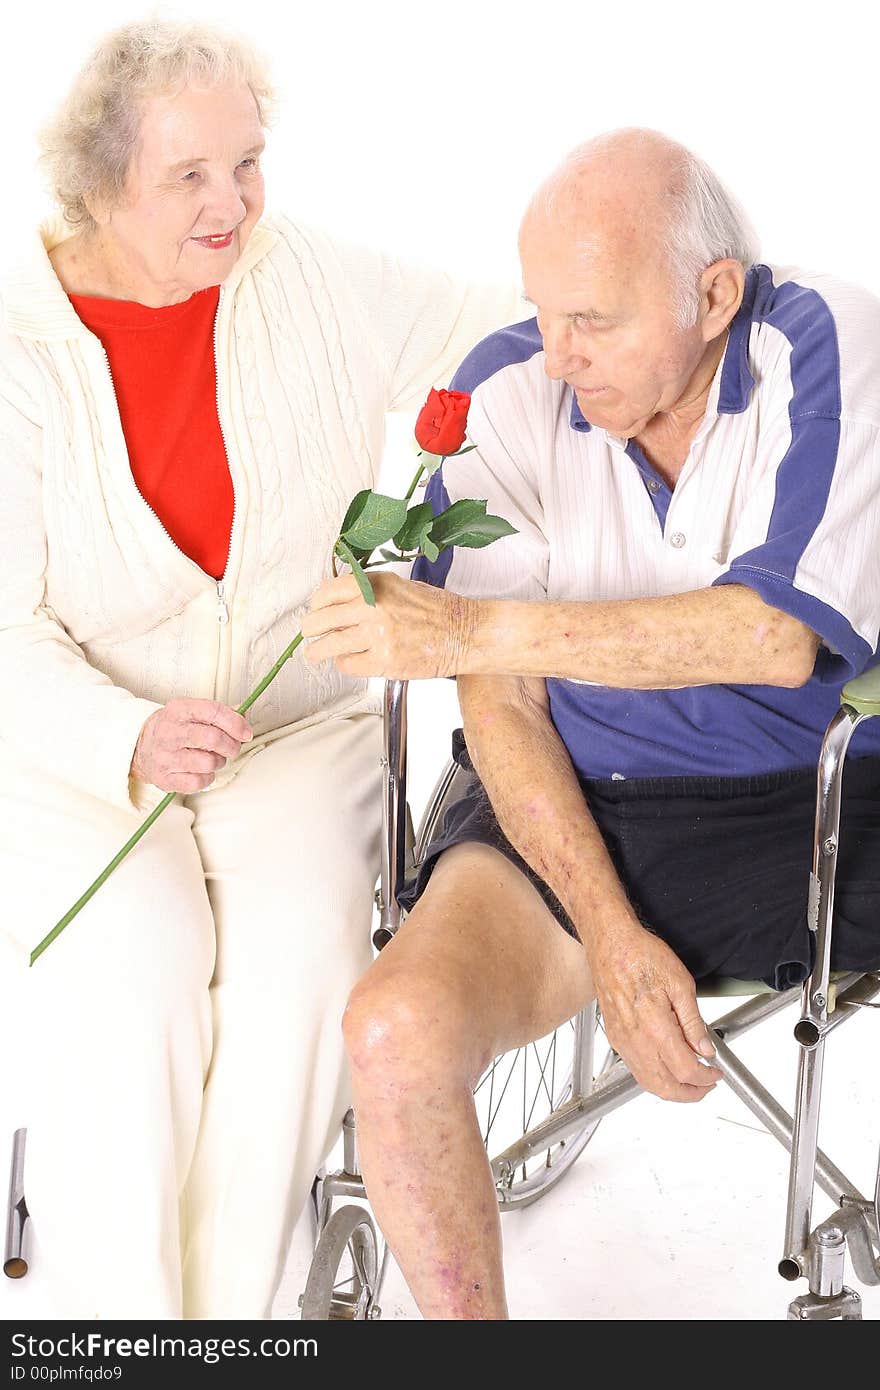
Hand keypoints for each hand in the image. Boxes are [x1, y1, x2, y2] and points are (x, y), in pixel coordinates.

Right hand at [130, 698, 252, 793]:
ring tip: (212, 758)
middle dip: (231, 745)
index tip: (246, 733)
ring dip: (219, 762)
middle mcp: (169, 732)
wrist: (141, 747)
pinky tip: (201, 770)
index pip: (213, 711)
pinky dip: (207, 778)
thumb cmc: (175, 729)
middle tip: (232, 748)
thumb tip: (244, 717)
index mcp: (178, 710)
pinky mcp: (164, 778)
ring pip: (208, 762)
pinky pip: (199, 782)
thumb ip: (219, 714)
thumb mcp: (193, 712)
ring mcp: (165, 756)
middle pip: (213, 739)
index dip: (236, 723)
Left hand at [301, 572, 478, 678]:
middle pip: (321, 618)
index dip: (316, 603)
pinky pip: (348, 664)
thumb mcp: (401, 587)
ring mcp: (377, 635)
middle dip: (309, 628)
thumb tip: (340, 604)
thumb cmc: (440, 611)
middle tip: (308, 633)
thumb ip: (370, 592)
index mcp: (376, 585)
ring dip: (317, 651)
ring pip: (329, 645)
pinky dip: (345, 664)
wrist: (466, 632)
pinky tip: (350, 661)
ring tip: (315, 654)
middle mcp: (373, 607)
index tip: (315, 609)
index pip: (328, 591)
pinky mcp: (384, 661)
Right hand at [587, 917, 722, 1102]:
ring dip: (671, 1089)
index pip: (686, 1070)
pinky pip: (635, 1069)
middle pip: (664, 1087)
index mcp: (655, 1028)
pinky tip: (665, 1066)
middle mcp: (635, 1040)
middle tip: (706, 1085)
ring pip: (647, 1082)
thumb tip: (705, 1048)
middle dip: (689, 1093)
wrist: (610, 944)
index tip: (716, 1073)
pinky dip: (654, 1077)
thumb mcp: (680, 983)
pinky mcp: (614, 1036)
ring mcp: (621, 1041)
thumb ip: (693, 1022)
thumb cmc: (640, 955)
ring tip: (689, 1080)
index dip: (706, 1078)